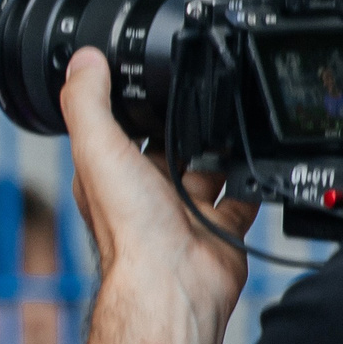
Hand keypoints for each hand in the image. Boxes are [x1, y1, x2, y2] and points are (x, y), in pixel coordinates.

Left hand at [61, 49, 256, 332]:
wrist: (173, 285)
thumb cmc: (129, 230)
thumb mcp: (97, 148)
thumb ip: (88, 101)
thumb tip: (84, 59)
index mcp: (111, 172)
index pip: (122, 127)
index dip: (135, 103)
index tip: (152, 75)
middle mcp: (146, 192)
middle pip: (171, 145)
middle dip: (187, 124)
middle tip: (204, 96)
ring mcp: (185, 211)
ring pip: (209, 167)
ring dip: (222, 148)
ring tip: (234, 121)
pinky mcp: (220, 228)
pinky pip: (244, 196)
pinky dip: (254, 180)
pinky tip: (258, 161)